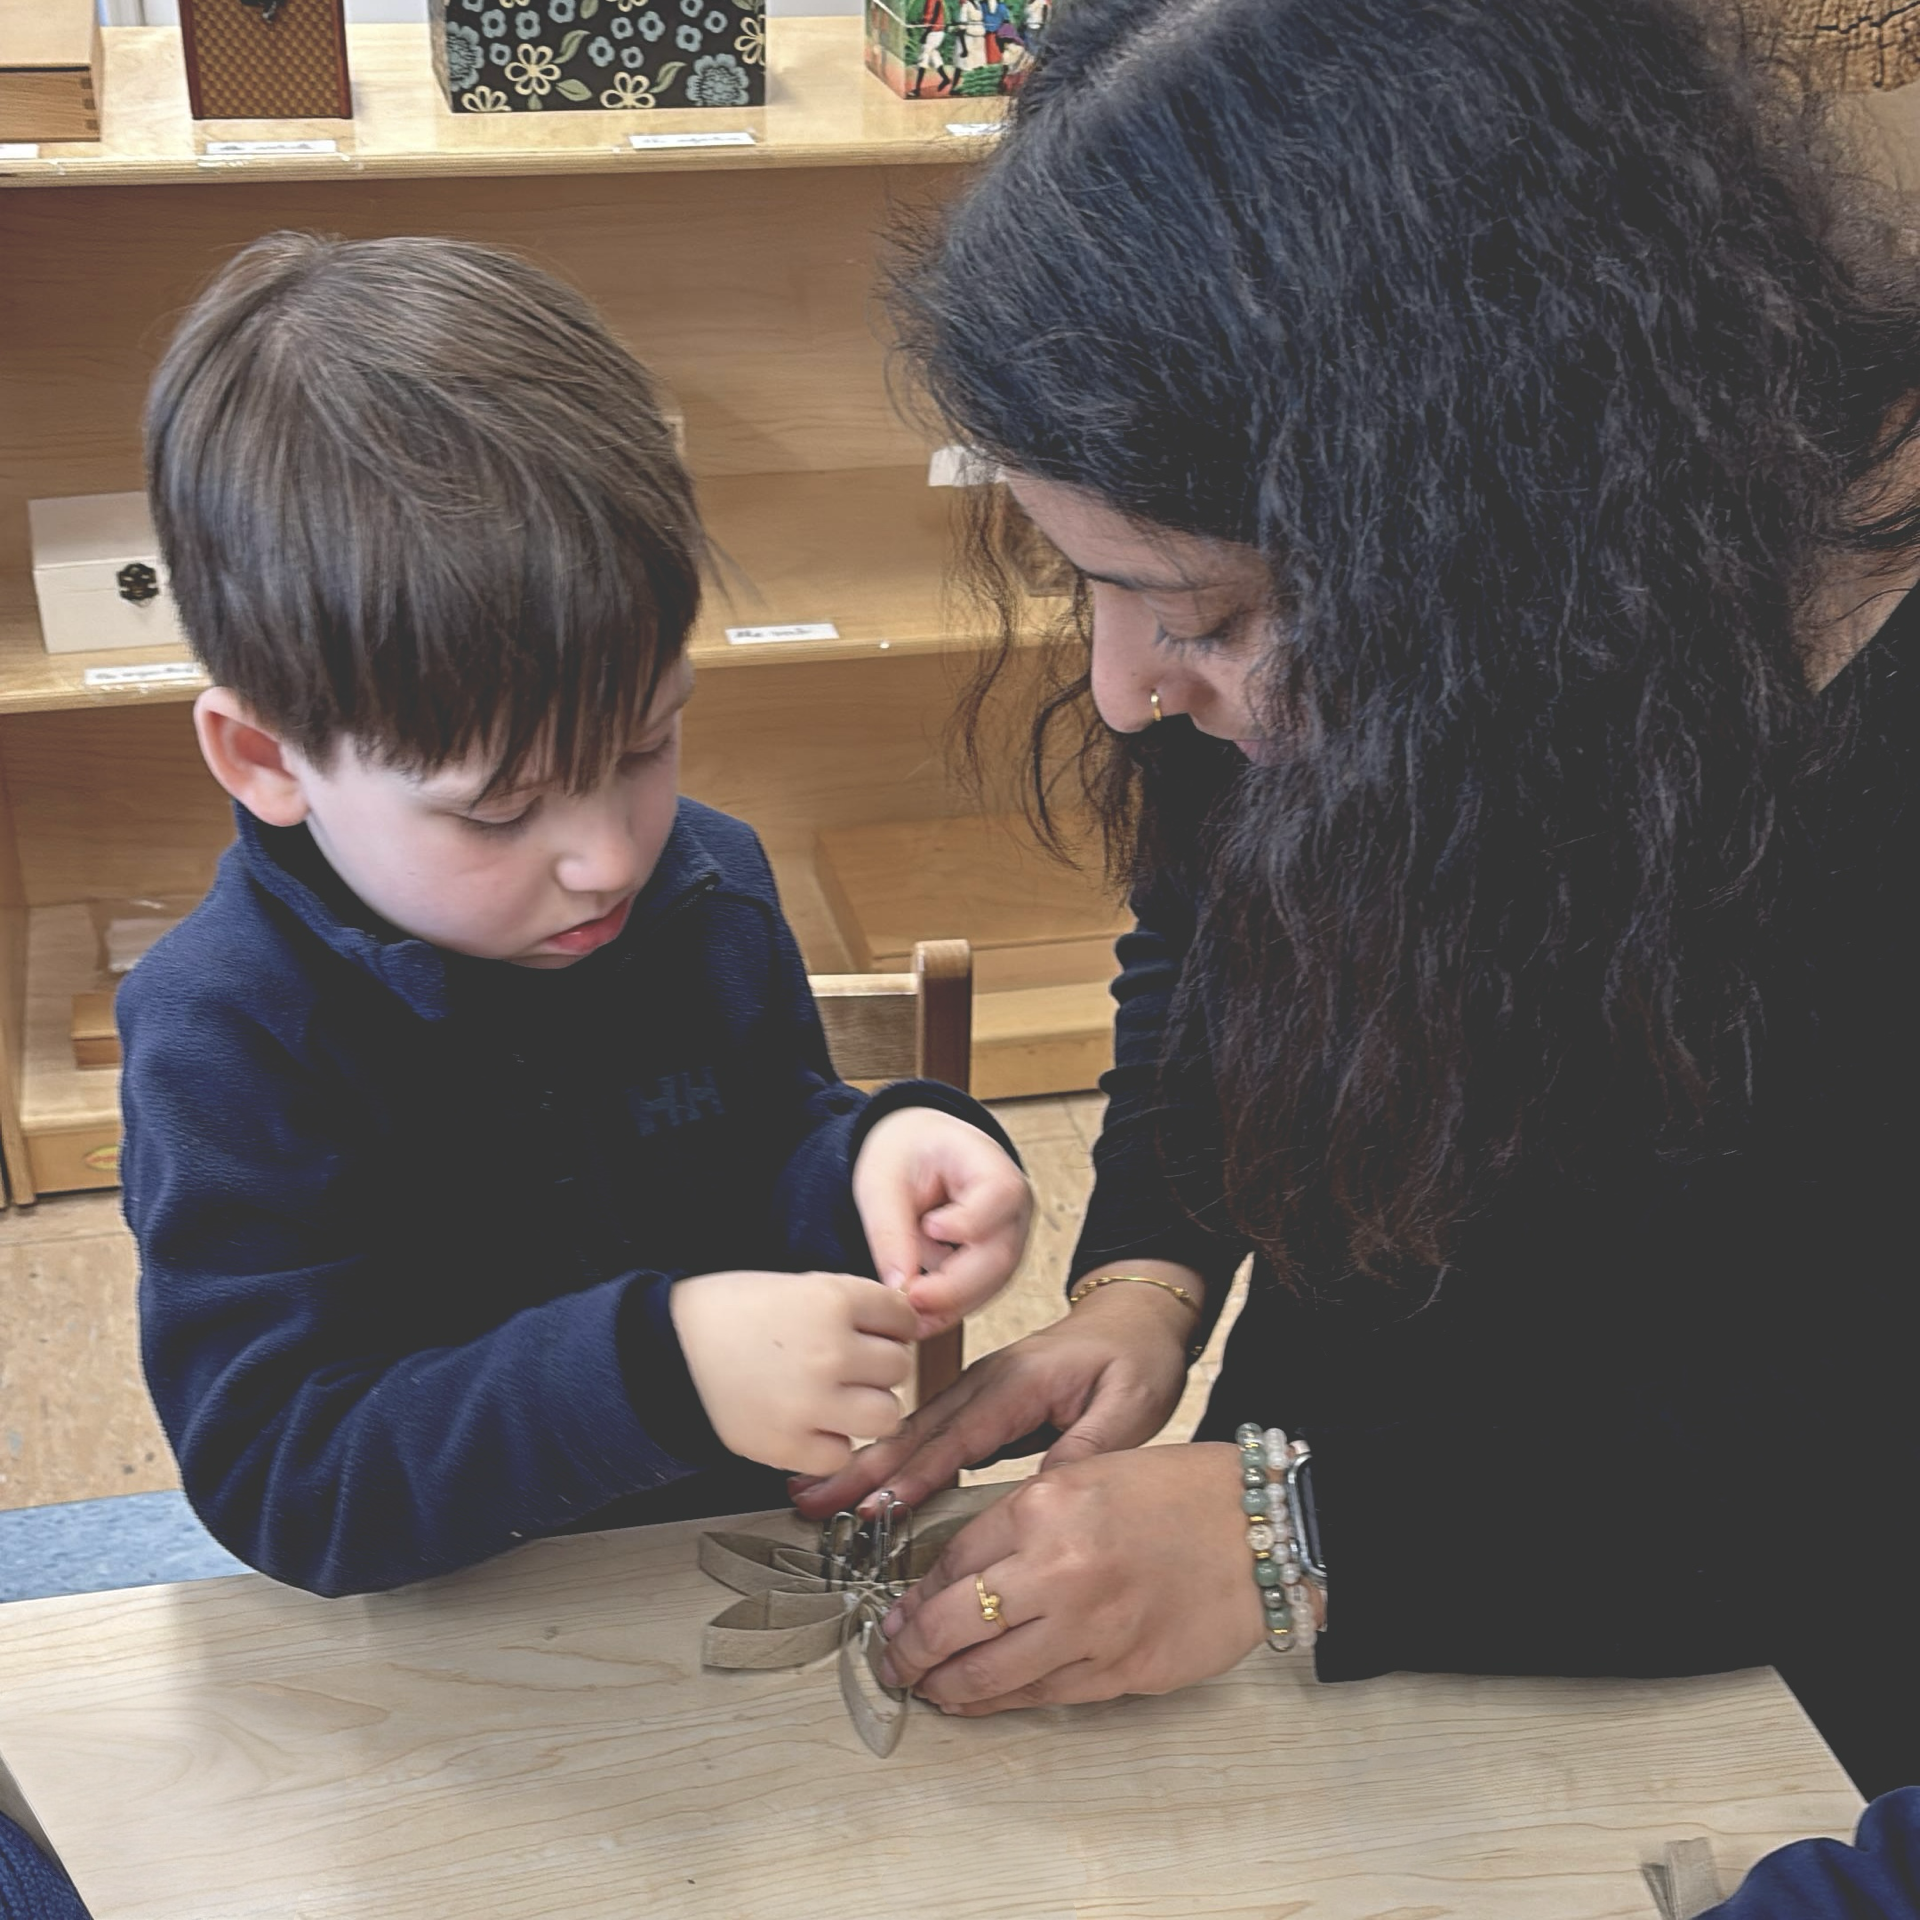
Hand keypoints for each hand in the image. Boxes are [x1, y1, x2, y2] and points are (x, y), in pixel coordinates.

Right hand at [670, 1269, 915, 1475]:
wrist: (666, 1350)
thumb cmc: (727, 1312)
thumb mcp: (795, 1285)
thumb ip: (850, 1303)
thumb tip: (902, 1323)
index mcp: (831, 1300)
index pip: (901, 1316)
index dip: (890, 1323)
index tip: (875, 1329)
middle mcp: (830, 1352)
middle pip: (898, 1366)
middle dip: (877, 1365)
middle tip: (848, 1365)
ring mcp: (811, 1403)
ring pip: (886, 1415)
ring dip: (866, 1408)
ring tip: (836, 1399)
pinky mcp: (788, 1446)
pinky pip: (842, 1455)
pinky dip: (829, 1444)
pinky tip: (808, 1424)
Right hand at [788, 1273, 1195, 1518]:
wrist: (1140, 1316)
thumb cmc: (1139, 1358)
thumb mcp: (1130, 1406)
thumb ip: (1086, 1449)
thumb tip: (1039, 1499)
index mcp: (1017, 1382)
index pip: (955, 1437)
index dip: (911, 1476)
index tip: (869, 1508)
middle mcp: (988, 1380)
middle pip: (915, 1431)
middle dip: (861, 1467)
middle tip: (809, 1499)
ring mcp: (981, 1386)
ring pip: (915, 1430)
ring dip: (866, 1461)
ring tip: (815, 1492)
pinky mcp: (983, 1398)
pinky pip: (932, 1431)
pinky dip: (894, 1455)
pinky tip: (867, 1480)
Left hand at [852, 1107, 1032, 1337]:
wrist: (915, 1156)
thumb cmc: (905, 1156)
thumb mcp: (883, 1180)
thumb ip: (890, 1230)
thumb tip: (899, 1285)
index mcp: (992, 1165)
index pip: (1000, 1195)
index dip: (969, 1219)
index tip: (930, 1228)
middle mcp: (1012, 1208)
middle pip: (999, 1254)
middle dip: (955, 1284)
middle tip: (911, 1297)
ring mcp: (1008, 1240)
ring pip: (992, 1284)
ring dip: (950, 1304)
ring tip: (908, 1316)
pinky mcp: (992, 1266)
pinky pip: (978, 1294)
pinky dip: (948, 1309)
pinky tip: (917, 1318)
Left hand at [875, 1443, 1267, 1710]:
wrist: (1260, 1530)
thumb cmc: (1177, 1494)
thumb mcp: (1086, 1475)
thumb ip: (1021, 1520)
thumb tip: (957, 1577)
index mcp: (1045, 1506)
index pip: (952, 1561)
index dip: (915, 1597)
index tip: (898, 1614)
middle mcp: (1060, 1569)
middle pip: (952, 1625)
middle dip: (908, 1651)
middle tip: (891, 1662)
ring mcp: (1092, 1628)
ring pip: (990, 1675)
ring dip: (946, 1687)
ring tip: (927, 1687)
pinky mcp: (1123, 1671)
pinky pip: (1043, 1695)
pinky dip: (1001, 1702)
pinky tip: (981, 1700)